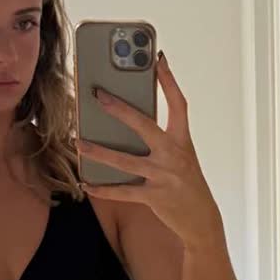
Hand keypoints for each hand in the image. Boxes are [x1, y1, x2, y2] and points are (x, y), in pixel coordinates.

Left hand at [76, 51, 223, 250]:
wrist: (201, 219)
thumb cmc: (187, 183)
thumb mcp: (181, 157)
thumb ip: (161, 140)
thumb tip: (127, 122)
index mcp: (183, 141)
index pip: (178, 104)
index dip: (169, 81)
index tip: (158, 59)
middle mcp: (174, 155)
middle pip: (144, 125)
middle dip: (119, 109)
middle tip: (98, 95)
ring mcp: (164, 176)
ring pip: (124, 161)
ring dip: (98, 151)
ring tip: (78, 142)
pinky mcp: (154, 197)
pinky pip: (123, 191)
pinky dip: (103, 189)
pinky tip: (87, 183)